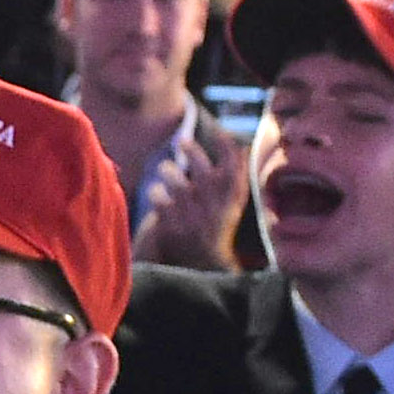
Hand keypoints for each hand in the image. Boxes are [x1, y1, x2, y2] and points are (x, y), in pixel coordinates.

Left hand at [130, 123, 244, 269]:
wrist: (203, 262)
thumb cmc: (218, 225)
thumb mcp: (233, 203)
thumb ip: (236, 175)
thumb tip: (238, 143)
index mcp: (232, 192)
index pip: (231, 154)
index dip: (223, 139)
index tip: (217, 131)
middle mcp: (212, 197)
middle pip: (196, 159)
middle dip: (188, 148)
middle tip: (182, 142)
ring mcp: (191, 208)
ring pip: (170, 172)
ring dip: (167, 170)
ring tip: (167, 172)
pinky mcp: (171, 221)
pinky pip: (156, 194)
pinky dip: (156, 194)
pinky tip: (160, 199)